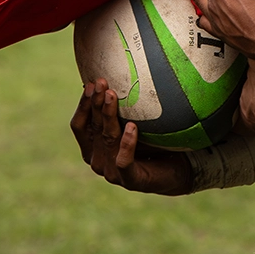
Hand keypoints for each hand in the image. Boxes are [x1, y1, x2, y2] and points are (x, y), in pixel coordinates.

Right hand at [69, 81, 193, 194]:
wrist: (176, 169)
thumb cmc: (151, 143)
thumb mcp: (131, 121)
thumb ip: (118, 108)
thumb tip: (111, 73)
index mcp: (91, 148)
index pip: (78, 125)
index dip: (82, 104)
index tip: (89, 83)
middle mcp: (97, 161)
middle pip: (93, 129)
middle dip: (96, 104)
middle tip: (101, 83)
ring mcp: (112, 173)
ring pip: (108, 140)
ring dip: (109, 116)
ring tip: (112, 96)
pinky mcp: (130, 180)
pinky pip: (124, 160)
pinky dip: (127, 143)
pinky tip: (133, 127)